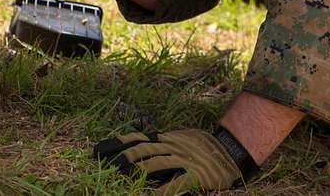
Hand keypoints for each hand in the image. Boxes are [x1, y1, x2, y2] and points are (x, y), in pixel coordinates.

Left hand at [93, 129, 242, 194]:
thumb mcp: (180, 138)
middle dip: (122, 158)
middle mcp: (172, 146)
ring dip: (137, 171)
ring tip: (121, 178)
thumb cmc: (204, 147)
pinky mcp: (196, 175)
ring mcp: (184, 160)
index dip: (116, 144)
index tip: (98, 150)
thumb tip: (138, 145)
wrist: (232, 150)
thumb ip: (161, 142)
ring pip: (156, 164)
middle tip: (105, 166)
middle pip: (142, 150)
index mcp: (167, 138)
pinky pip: (177, 183)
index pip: (137, 139)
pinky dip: (164, 191)